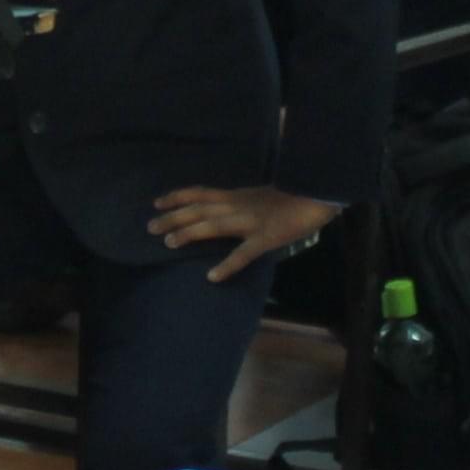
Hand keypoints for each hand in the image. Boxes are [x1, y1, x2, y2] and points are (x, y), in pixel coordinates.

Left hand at [149, 184, 338, 282]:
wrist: (319, 194)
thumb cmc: (295, 194)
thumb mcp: (262, 195)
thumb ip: (244, 202)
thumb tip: (228, 209)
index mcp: (238, 195)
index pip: (201, 193)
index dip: (177, 197)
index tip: (157, 202)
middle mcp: (238, 206)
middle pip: (198, 209)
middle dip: (173, 217)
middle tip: (150, 226)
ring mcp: (250, 222)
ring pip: (212, 225)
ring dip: (189, 233)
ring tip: (168, 242)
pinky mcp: (265, 238)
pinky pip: (243, 253)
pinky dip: (227, 265)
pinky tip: (212, 276)